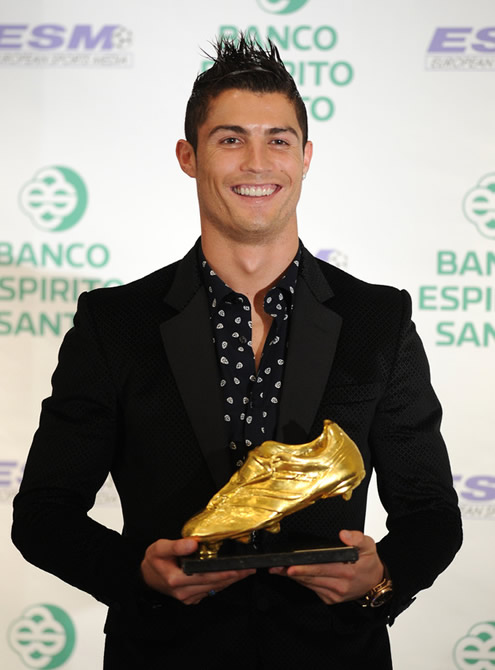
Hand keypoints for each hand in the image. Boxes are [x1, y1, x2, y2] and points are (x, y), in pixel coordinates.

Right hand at [140, 537, 254, 604]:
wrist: (146, 576)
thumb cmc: (154, 560)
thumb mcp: (159, 548)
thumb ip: (176, 545)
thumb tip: (193, 542)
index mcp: (176, 580)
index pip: (204, 577)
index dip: (223, 573)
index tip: (238, 568)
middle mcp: (183, 592)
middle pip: (213, 584)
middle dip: (233, 576)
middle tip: (250, 568)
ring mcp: (188, 597)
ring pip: (214, 589)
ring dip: (230, 580)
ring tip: (246, 571)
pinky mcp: (191, 598)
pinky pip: (210, 591)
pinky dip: (222, 583)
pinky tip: (231, 576)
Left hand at [269, 530, 383, 604]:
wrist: (376, 582)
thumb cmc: (369, 562)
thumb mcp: (369, 545)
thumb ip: (357, 538)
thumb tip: (343, 534)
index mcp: (348, 571)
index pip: (321, 568)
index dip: (305, 568)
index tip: (291, 566)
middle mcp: (340, 585)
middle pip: (311, 577)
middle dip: (292, 572)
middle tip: (276, 567)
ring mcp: (334, 594)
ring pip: (309, 584)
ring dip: (294, 577)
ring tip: (279, 569)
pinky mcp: (330, 599)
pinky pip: (312, 589)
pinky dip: (302, 581)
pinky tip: (293, 574)